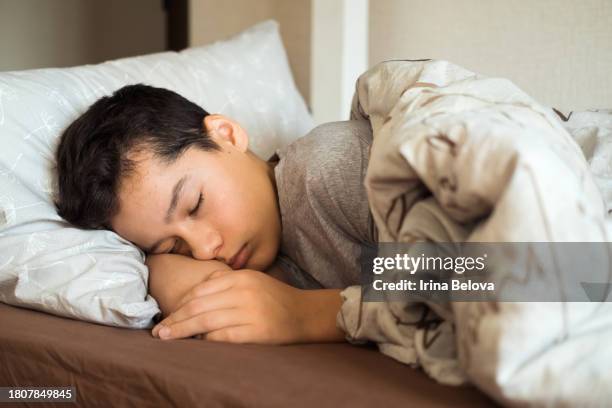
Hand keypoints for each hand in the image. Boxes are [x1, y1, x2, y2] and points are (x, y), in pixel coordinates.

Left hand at [151, 269, 308, 343]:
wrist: (305, 314)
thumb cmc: (275, 299)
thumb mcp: (252, 281)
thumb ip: (226, 282)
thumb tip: (196, 294)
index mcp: (240, 278)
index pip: (201, 291)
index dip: (180, 304)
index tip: (167, 315)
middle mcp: (243, 292)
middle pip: (199, 306)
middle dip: (175, 319)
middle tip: (159, 330)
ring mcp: (249, 312)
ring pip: (206, 321)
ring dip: (183, 330)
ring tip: (168, 337)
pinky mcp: (255, 332)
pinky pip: (223, 336)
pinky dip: (206, 340)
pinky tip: (196, 343)